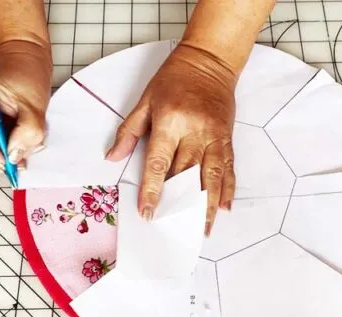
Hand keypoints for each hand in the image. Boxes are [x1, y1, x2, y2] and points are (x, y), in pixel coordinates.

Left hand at [105, 44, 236, 234]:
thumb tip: (112, 158)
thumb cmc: (173, 79)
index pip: (159, 163)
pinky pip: (229, 168)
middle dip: (181, 205)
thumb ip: (129, 131)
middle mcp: (195, 131)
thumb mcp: (145, 100)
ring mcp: (214, 136)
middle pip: (188, 175)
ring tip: (203, 229)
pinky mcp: (227, 138)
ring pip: (213, 177)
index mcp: (170, 121)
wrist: (209, 61)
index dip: (152, 190)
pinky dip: (228, 189)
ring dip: (208, 206)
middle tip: (177, 230)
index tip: (148, 212)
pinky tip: (225, 208)